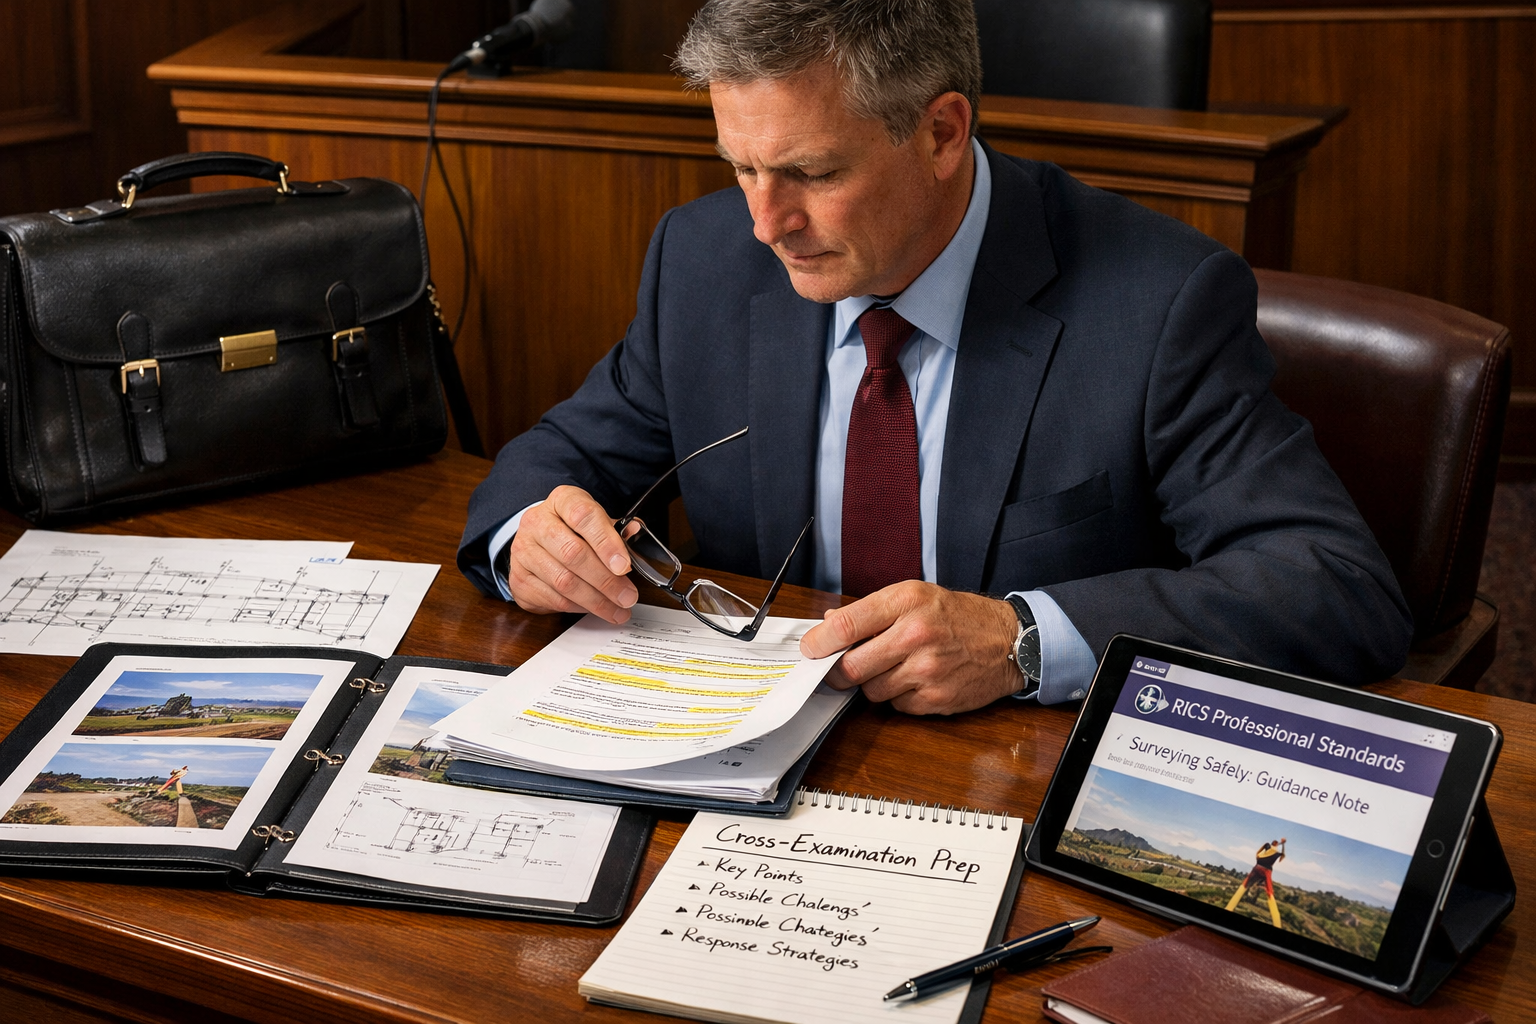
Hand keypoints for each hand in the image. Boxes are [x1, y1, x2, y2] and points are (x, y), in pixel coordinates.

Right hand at [505, 485, 639, 622]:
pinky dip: (578, 607)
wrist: (536, 543)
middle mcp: (537, 522)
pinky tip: (594, 608)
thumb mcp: (595, 521)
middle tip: (627, 596)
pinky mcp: (518, 578)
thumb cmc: (572, 530)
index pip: (583, 516)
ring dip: (596, 600)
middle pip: (573, 553)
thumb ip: (615, 529)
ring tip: (618, 609)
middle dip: (606, 580)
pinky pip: (553, 598)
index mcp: (561, 501)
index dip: (606, 542)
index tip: (624, 566)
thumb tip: (635, 530)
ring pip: (563, 581)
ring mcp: (524, 550)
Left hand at [799, 581, 1021, 714]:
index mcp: (906, 602)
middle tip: (836, 670)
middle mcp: (916, 635)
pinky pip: (896, 706)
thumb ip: (871, 611)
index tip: (810, 649)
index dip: (819, 642)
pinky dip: (897, 697)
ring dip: (872, 684)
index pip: (847, 624)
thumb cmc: (958, 616)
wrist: (1009, 640)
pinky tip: (913, 680)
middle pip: (851, 666)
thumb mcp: (915, 596)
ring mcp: (927, 670)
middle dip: (836, 672)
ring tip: (891, 668)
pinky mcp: (936, 698)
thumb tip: (829, 625)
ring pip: (871, 690)